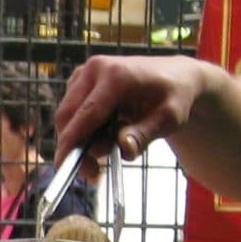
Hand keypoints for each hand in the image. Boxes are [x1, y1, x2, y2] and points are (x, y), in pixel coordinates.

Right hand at [52, 55, 208, 182]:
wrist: (175, 76)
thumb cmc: (175, 96)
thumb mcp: (169, 118)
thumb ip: (145, 134)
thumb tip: (123, 149)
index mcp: (117, 76)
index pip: (86, 114)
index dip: (72, 143)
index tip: (65, 167)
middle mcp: (96, 69)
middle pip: (67, 115)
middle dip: (73, 147)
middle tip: (93, 172)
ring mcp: (85, 72)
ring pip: (66, 114)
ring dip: (78, 138)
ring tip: (108, 149)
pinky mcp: (81, 79)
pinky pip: (70, 110)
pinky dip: (80, 128)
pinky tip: (104, 133)